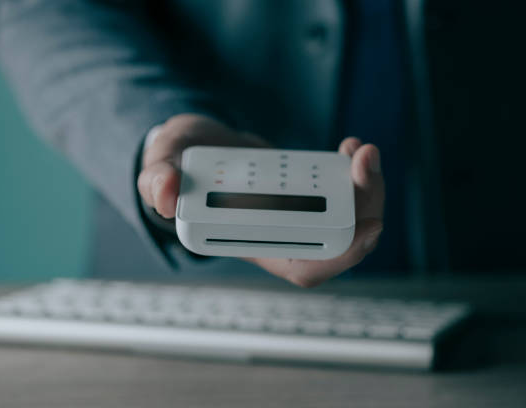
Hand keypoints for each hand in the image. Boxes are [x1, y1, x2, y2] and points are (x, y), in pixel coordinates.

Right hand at [138, 114, 383, 286]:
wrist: (193, 146)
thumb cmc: (177, 167)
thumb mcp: (160, 169)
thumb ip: (158, 181)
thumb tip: (167, 195)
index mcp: (252, 242)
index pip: (303, 266)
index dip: (340, 257)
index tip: (366, 227)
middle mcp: (281, 232)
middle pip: (339, 237)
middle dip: (365, 206)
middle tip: (365, 163)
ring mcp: (297, 209)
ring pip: (349, 212)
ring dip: (368, 186)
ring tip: (362, 151)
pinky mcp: (305, 187)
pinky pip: (342, 188)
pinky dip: (354, 171)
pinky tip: (351, 147)